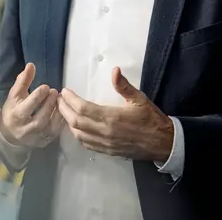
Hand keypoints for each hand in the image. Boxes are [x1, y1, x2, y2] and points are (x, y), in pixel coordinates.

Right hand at [0, 63, 63, 148]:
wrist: (9, 132)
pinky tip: (63, 111)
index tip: (46, 87)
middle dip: (49, 104)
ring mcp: (35, 137)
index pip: (27, 107)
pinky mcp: (43, 142)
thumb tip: (31, 65)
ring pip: (49, 127)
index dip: (37, 96)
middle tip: (55, 92)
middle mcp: (25, 128)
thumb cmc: (13, 108)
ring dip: (56, 112)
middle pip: (40, 118)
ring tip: (60, 100)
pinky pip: (54, 132)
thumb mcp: (14, 94)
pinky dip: (60, 121)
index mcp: (16, 115)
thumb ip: (23, 80)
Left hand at [58, 67, 173, 160]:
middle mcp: (105, 132)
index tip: (64, 91)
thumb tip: (114, 70)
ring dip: (68, 122)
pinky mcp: (107, 151)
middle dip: (64, 109)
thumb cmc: (151, 119)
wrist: (163, 143)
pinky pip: (86, 144)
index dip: (70, 99)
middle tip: (58, 99)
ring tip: (63, 111)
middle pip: (76, 121)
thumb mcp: (139, 99)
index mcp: (111, 117)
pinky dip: (77, 135)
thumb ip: (124, 86)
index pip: (82, 108)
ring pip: (78, 134)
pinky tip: (75, 127)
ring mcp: (105, 144)